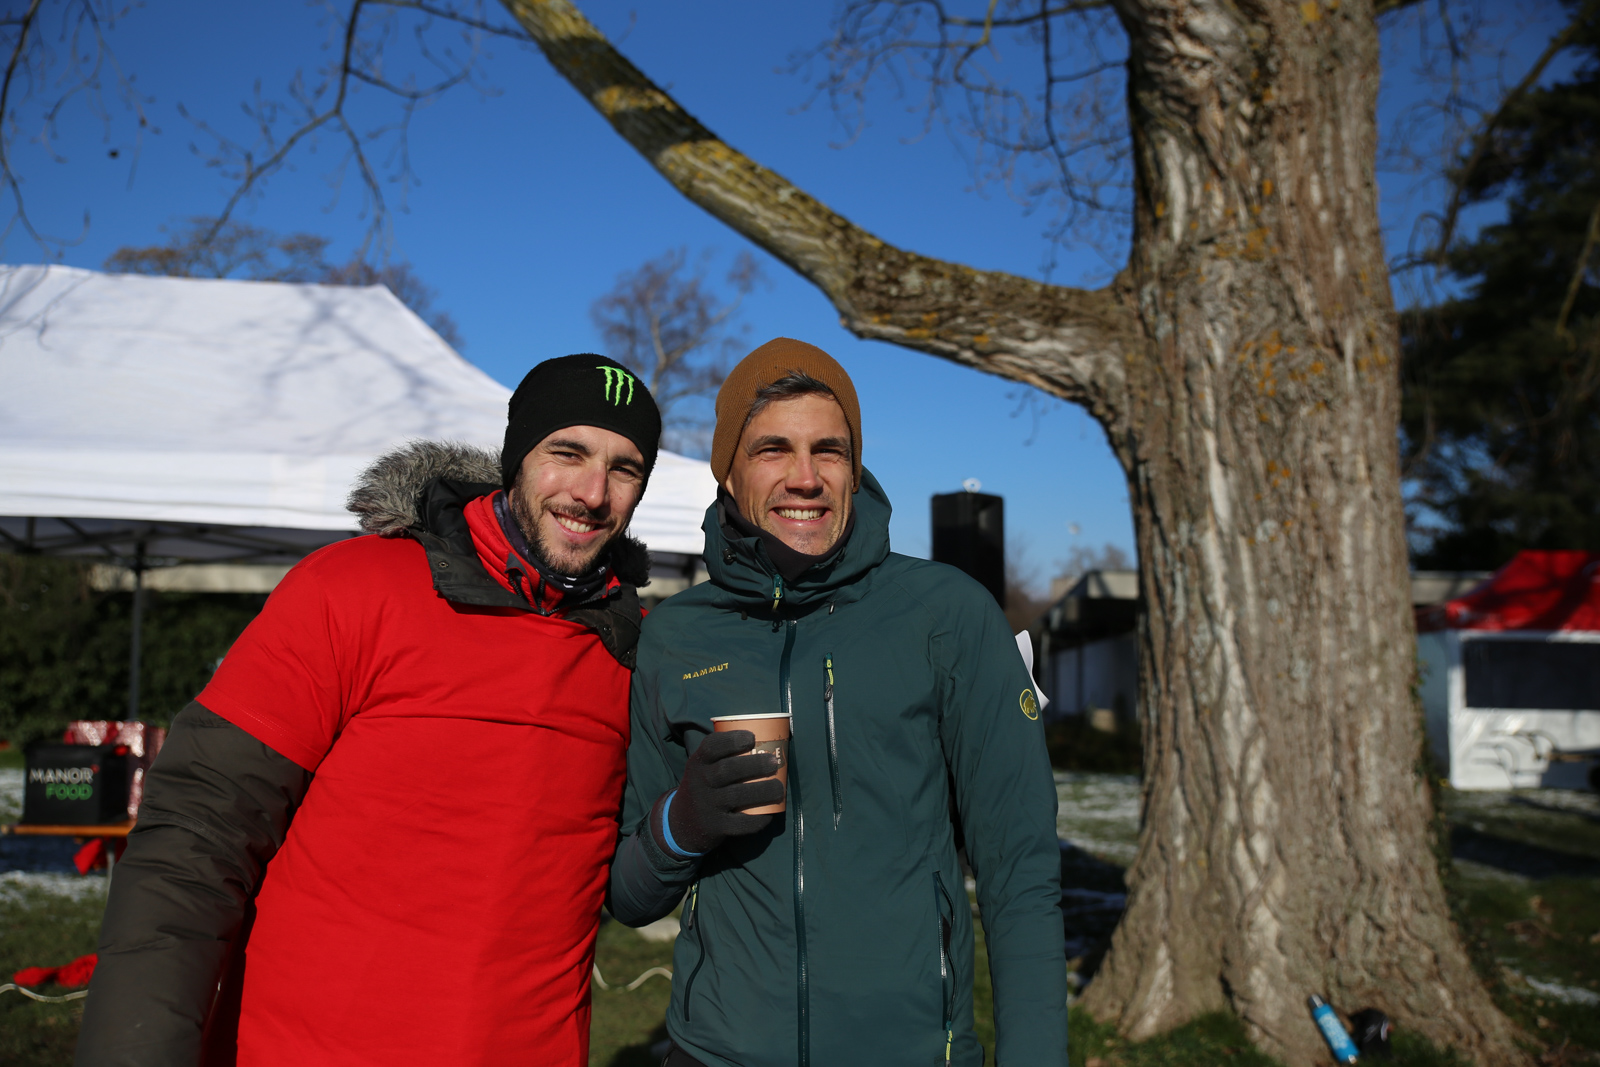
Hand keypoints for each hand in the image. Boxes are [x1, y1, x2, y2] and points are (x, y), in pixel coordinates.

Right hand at [654, 730, 783, 854]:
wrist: (683, 823)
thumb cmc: (705, 786)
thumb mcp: (704, 767)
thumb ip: (725, 755)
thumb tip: (768, 737)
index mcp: (698, 762)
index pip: (711, 746)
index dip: (732, 740)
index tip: (752, 737)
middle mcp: (700, 782)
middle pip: (727, 770)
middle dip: (754, 764)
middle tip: (774, 762)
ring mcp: (707, 806)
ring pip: (736, 796)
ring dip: (762, 791)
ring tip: (779, 788)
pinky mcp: (715, 827)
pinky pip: (739, 823)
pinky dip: (756, 819)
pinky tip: (770, 813)